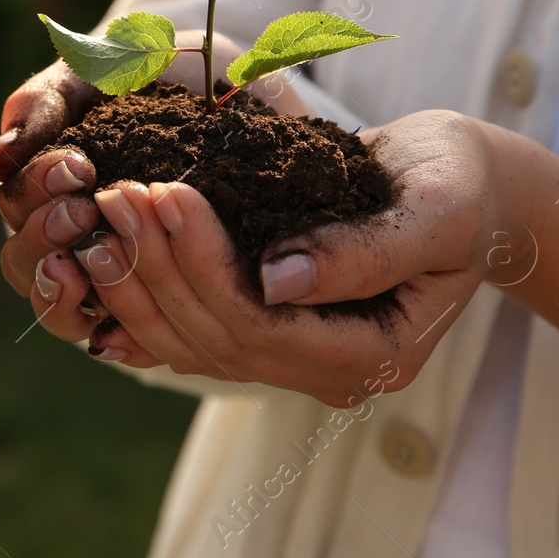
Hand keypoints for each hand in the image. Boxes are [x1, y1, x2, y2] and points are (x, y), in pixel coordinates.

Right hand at [0, 32, 312, 305]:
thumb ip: (43, 103)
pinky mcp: (145, 306)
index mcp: (43, 185)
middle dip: (47, 235)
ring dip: (62, 287)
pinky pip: (111, 339)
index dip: (36, 189)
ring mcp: (100, 276)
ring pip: (55, 306)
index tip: (76, 166)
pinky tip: (120, 319)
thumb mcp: (96, 73)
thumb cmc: (155, 76)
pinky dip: (110, 330)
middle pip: (23, 261)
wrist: (231, 88)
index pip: (15, 204)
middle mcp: (63, 236)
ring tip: (92, 258)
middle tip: (86, 208)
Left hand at [75, 110, 496, 405]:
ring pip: (189, 343)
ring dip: (136, 278)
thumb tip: (277, 281)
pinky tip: (96, 257)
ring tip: (103, 210)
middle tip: (116, 194)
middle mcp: (328, 372)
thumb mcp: (435, 209)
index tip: (164, 191)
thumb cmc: (458, 186)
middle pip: (214, 339)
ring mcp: (292, 357)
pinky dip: (137, 297)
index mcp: (376, 356)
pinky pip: (186, 331)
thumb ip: (366, 251)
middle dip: (156, 265)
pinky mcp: (262, 328)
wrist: (461, 185)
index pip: (264, 328)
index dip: (203, 265)